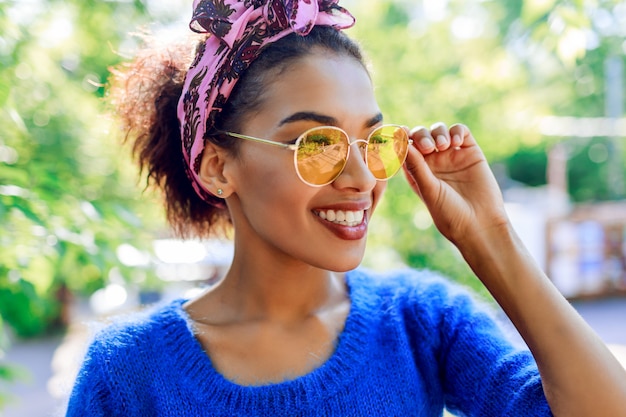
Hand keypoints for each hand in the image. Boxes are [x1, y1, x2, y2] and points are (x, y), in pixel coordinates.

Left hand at [402, 122, 508, 247]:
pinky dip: (457, 131)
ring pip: (439, 131)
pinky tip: (456, 142)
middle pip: (421, 136)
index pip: (405, 149)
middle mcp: (433, 163)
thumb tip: (403, 145)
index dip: (401, 139)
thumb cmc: (450, 213)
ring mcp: (451, 156)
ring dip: (438, 132)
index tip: (401, 133)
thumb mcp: (429, 190)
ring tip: (443, 145)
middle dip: (421, 136)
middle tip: (427, 147)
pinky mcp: (470, 152)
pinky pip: (461, 132)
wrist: (480, 223)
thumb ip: (417, 167)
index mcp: (417, 172)